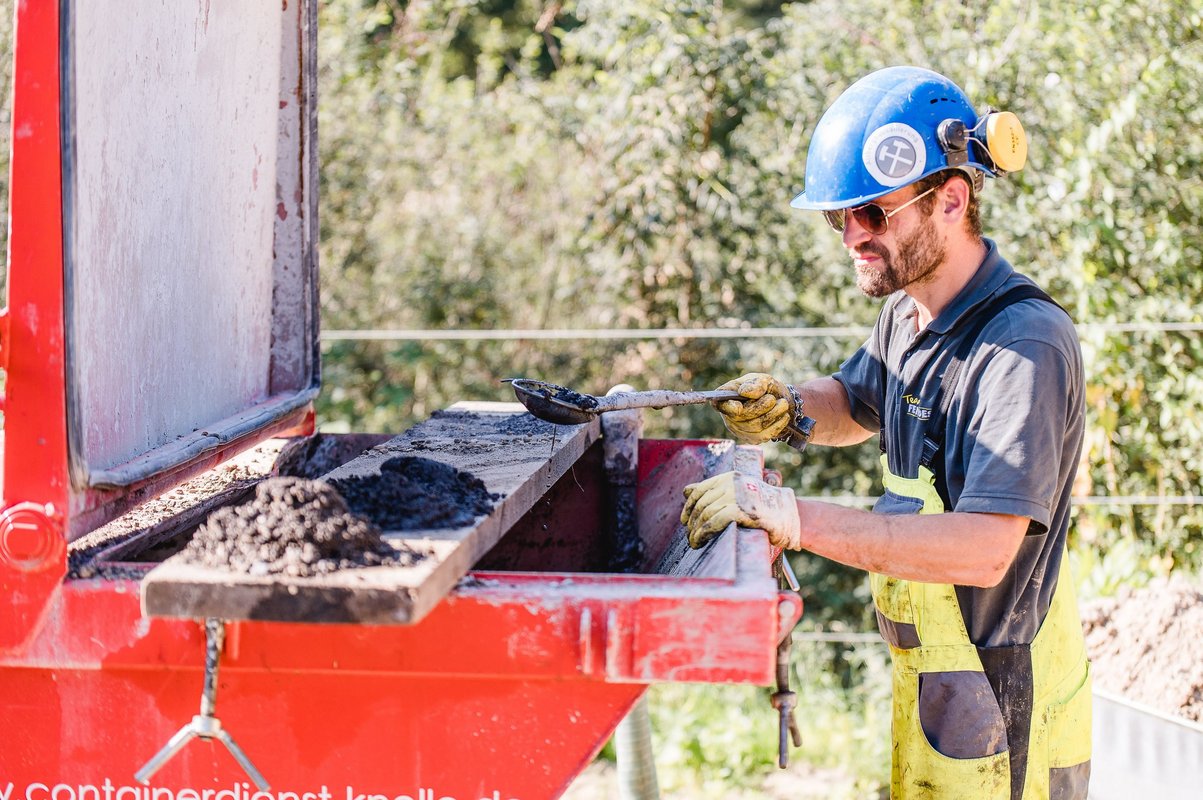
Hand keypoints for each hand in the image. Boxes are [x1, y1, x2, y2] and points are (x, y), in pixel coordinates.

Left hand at [680, 471, 800, 549]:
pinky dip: (703, 533)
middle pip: (701, 503)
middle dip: (692, 521)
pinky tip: (699, 542)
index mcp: (730, 477)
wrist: (789, 515)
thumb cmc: (763, 507)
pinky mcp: (742, 510)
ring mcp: (738, 496)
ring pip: (705, 513)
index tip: (685, 520)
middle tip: (690, 535)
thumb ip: (714, 491)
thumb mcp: (738, 493)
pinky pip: (714, 522)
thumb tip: (686, 491)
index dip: (689, 507)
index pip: (700, 490)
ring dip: (695, 531)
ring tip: (694, 542)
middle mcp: (732, 484)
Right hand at [714, 373, 794, 443]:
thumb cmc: (766, 389)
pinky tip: (784, 416)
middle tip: (772, 398)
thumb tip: (745, 392)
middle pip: (742, 416)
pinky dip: (777, 424)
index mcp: (727, 397)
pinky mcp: (752, 439)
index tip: (739, 407)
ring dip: (773, 414)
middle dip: (761, 406)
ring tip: (782, 404)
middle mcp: (729, 415)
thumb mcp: (763, 380)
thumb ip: (756, 384)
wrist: (780, 401)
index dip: (729, 408)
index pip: (720, 404)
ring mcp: (739, 429)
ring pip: (755, 426)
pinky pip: (764, 435)